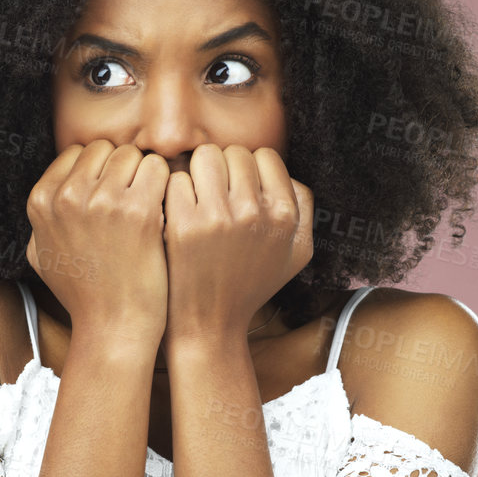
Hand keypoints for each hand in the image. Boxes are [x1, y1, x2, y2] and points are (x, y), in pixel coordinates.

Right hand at [25, 140, 170, 351]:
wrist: (113, 327)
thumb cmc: (82, 293)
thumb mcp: (41, 254)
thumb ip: (42, 217)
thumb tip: (51, 189)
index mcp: (41, 201)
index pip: (78, 153)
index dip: (99, 171)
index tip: (110, 196)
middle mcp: (67, 196)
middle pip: (106, 149)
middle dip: (123, 169)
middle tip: (132, 202)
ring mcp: (102, 201)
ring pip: (135, 155)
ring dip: (146, 177)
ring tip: (148, 209)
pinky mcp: (139, 211)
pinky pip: (159, 170)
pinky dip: (166, 186)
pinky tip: (164, 212)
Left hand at [159, 144, 313, 353]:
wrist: (209, 324)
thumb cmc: (251, 285)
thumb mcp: (297, 253)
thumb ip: (303, 208)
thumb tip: (285, 174)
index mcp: (284, 214)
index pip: (264, 155)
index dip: (248, 168)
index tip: (237, 189)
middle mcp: (254, 212)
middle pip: (233, 152)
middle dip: (222, 168)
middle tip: (212, 194)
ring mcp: (217, 217)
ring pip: (204, 157)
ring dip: (196, 172)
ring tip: (194, 197)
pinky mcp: (183, 225)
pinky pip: (176, 178)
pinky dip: (174, 191)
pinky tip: (176, 212)